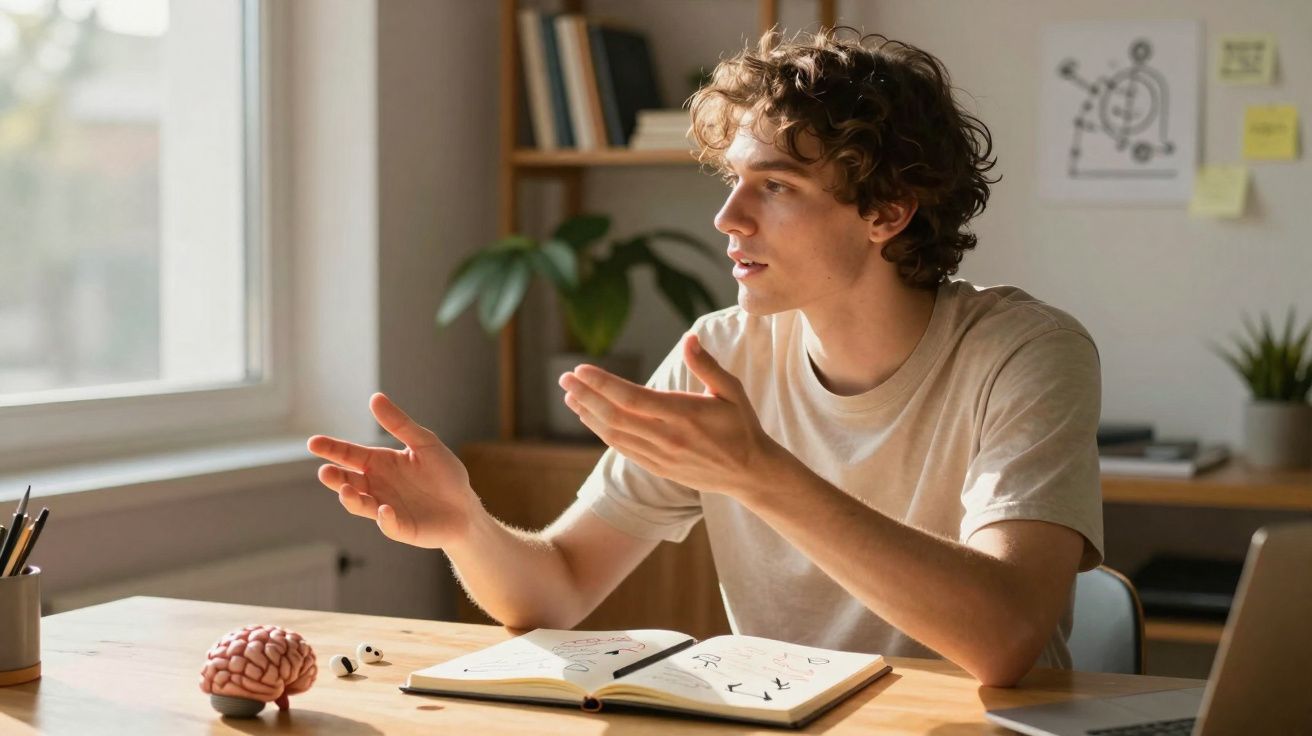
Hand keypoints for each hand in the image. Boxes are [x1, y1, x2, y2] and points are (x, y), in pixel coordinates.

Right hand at [307, 393, 482, 548]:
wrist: (466, 507)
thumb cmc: (444, 474)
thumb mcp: (424, 442)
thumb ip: (399, 424)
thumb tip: (375, 398)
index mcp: (380, 464)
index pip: (349, 454)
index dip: (332, 448)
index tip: (313, 442)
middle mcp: (377, 486)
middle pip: (348, 481)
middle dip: (335, 478)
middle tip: (325, 472)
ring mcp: (386, 508)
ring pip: (361, 505)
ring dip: (351, 499)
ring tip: (346, 490)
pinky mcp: (402, 527)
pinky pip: (388, 524)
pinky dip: (384, 518)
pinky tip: (385, 509)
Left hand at [558, 334, 784, 497]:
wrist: (749, 473)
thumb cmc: (741, 426)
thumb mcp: (731, 391)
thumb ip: (707, 365)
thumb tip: (688, 337)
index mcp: (685, 414)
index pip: (633, 398)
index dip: (602, 384)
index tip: (581, 369)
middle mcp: (668, 438)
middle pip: (615, 416)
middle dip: (585, 396)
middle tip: (565, 378)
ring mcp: (660, 456)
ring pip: (613, 434)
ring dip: (588, 413)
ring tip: (569, 394)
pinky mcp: (657, 467)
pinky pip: (621, 448)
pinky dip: (600, 430)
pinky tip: (590, 416)